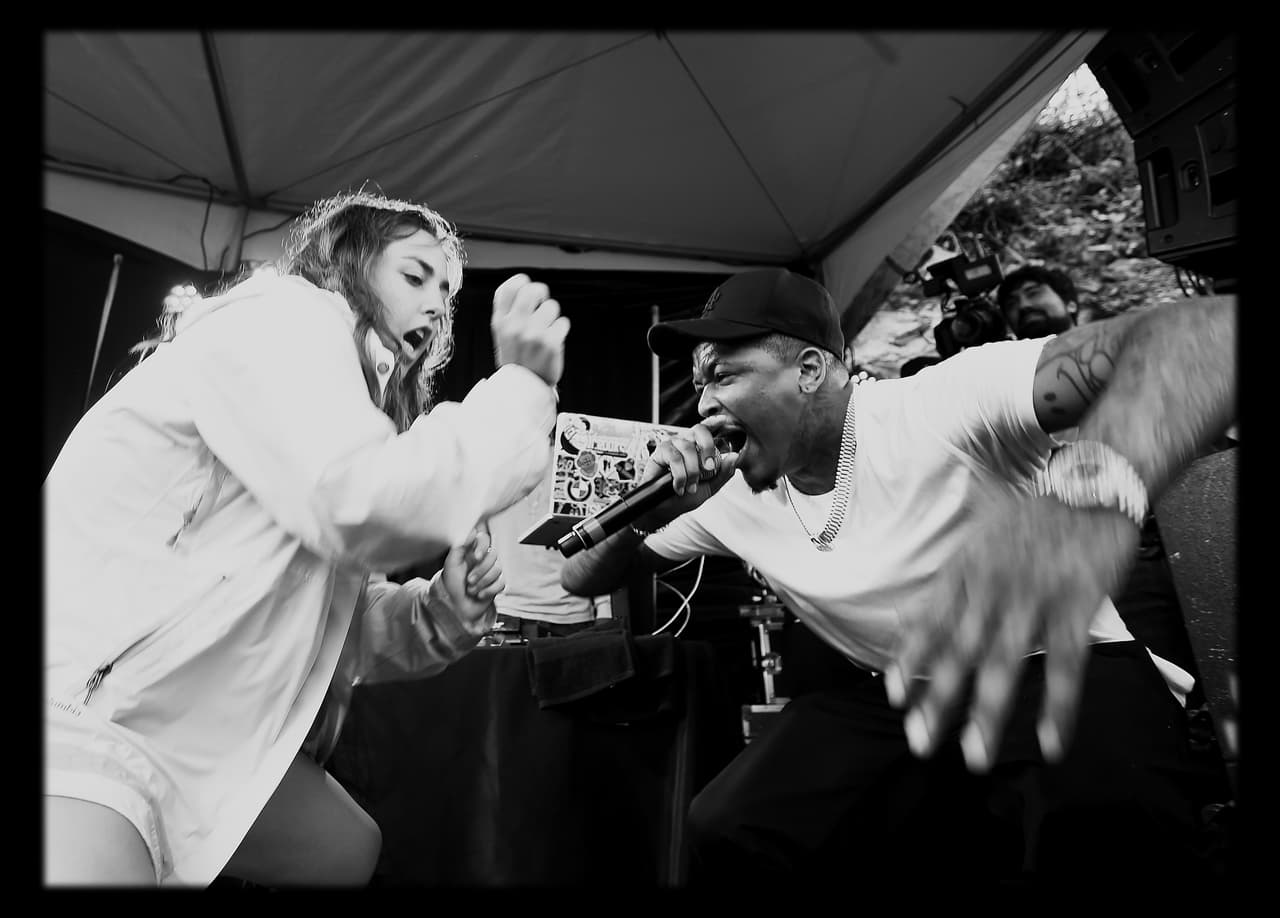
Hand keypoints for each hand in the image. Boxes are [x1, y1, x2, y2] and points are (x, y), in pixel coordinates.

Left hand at [439, 525, 504, 630]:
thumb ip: (459, 546)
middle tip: (468, 580)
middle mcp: (483, 561)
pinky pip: (501, 583)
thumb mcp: (451, 564)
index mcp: (472, 553)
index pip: (484, 540)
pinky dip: (489, 590)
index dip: (483, 547)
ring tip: (471, 590)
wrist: (455, 607)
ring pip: (497, 570)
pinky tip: (479, 595)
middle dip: (481, 570)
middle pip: (493, 555)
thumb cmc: (451, 585)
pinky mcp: (496, 585)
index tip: (476, 557)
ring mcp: (490, 573)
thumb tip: (472, 531)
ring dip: (483, 582)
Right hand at [491, 274, 570, 386]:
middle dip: (542, 292)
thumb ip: (509, 311)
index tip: (527, 286)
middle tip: (543, 302)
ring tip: (547, 330)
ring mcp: (533, 335)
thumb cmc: (516, 358)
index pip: (509, 288)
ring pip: (552, 306)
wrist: (524, 388)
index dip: (521, 282)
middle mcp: (514, 326)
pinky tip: (554, 341)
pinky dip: (561, 330)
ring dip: (553, 316)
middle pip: (533, 290)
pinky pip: (563, 323)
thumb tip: (524, 284)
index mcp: (500, 322)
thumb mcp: (503, 335)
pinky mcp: (551, 343)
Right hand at [633, 421, 739, 529]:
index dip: (714, 422)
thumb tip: (734, 455)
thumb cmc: (686, 496)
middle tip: (709, 469)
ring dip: (692, 472)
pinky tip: (678, 486)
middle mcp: (686, 443)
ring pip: (688, 449)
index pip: (707, 429)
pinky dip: (680, 475)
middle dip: (707, 448)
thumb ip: (724, 472)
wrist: (666, 509)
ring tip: (690, 487)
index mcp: (699, 448)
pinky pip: (675, 457)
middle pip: (699, 430)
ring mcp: (673, 445)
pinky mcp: (660, 452)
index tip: (723, 420)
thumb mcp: (710, 486)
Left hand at [884, 492, 1136, 772]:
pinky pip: (1065, 667)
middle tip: (919, 739)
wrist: (1093, 482)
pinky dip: (1058, 708)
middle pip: (959, 650)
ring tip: (972, 755)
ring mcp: (1034, 597)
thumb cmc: (1036, 509)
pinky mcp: (1076, 607)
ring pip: (1004, 664)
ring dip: (987, 713)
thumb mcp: (979, 533)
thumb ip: (948, 579)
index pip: (930, 620)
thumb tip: (907, 616)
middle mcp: (992, 584)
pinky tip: (1050, 742)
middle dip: (937, 698)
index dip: (911, 659)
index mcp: (967, 566)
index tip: (893, 694)